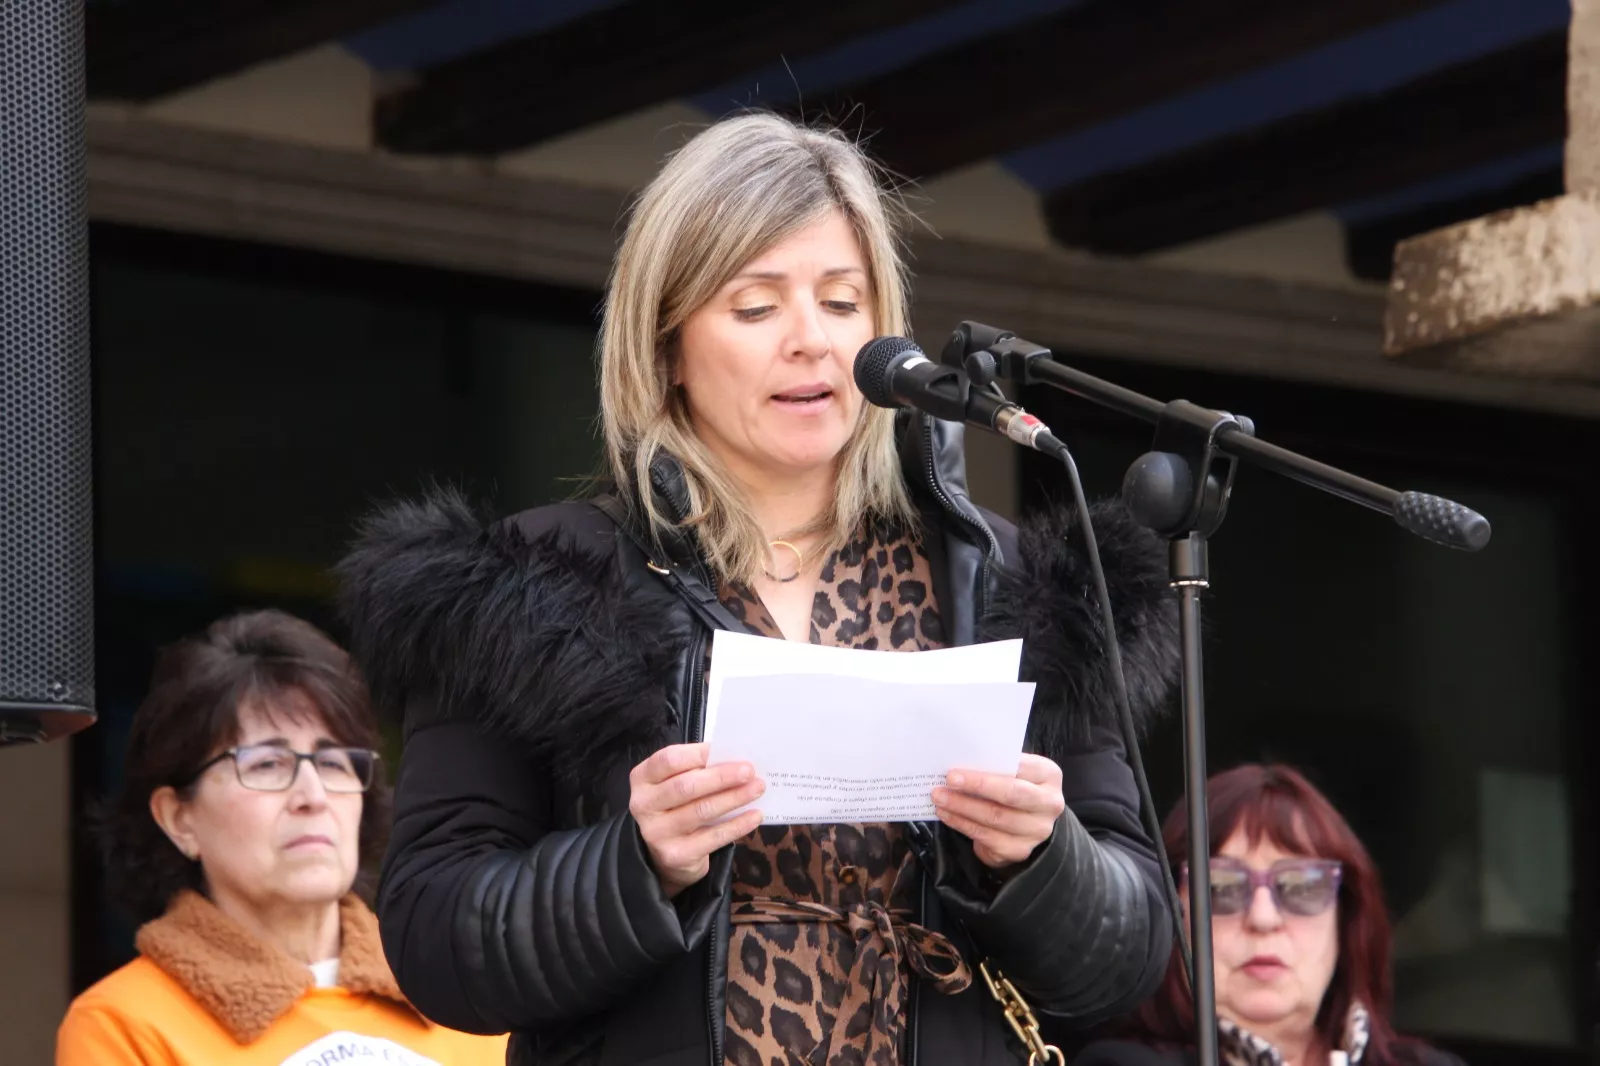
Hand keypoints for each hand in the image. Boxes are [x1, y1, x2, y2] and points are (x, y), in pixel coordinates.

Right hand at [629, 743, 764, 897]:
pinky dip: (738, 825)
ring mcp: (657, 832)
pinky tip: (754, 815)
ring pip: (701, 810)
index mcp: (643, 778)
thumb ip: (696, 769)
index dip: (699, 754)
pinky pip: (713, 837)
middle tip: (749, 771)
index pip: (669, 760)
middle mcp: (644, 805)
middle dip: (721, 777)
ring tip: (757, 788)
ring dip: (734, 798)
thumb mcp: (676, 782)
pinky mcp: (675, 855)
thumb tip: (735, 759)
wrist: (665, 854)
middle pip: (686, 786)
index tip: (728, 750)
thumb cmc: (676, 806)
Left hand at [932, 754, 1065, 869]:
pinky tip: (947, 815)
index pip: (1019, 769)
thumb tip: (962, 762)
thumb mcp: (1015, 771)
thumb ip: (998, 765)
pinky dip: (963, 825)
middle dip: (975, 788)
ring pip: (995, 818)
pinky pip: (987, 837)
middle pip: (1010, 795)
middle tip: (947, 783)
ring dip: (962, 808)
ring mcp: (1037, 830)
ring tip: (940, 799)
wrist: (1029, 822)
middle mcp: (1049, 804)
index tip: (955, 772)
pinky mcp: (1021, 850)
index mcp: (1049, 775)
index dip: (986, 773)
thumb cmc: (1016, 787)